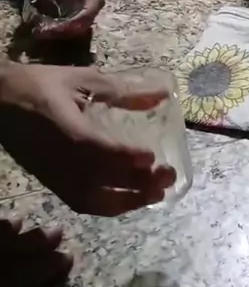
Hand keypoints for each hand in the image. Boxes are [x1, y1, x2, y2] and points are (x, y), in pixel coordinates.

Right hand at [0, 63, 175, 215]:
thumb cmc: (41, 85)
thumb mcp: (83, 80)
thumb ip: (122, 91)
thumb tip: (161, 94)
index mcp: (65, 129)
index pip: (97, 150)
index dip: (125, 158)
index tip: (153, 158)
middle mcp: (59, 160)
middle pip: (100, 183)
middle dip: (138, 185)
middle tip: (169, 177)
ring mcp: (53, 175)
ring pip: (92, 201)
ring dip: (127, 202)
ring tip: (157, 194)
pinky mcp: (51, 182)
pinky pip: (81, 202)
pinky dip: (109, 206)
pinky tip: (130, 197)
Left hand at [22, 0, 104, 39]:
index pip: (95, 4)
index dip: (82, 18)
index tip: (62, 25)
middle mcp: (90, 2)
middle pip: (86, 22)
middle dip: (66, 30)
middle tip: (43, 32)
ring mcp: (82, 14)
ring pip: (78, 30)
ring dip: (60, 35)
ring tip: (39, 32)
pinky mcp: (73, 21)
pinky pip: (69, 32)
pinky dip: (56, 34)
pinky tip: (40, 31)